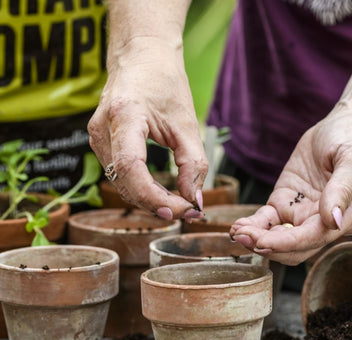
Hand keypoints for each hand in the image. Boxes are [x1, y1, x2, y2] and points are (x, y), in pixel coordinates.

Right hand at [88, 36, 207, 219]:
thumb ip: (193, 164)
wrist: (140, 55)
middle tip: (189, 212)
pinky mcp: (101, 143)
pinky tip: (162, 193)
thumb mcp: (187, 123)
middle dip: (157, 204)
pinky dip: (142, 190)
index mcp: (124, 116)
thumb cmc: (164, 83)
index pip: (131, 168)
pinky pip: (120, 176)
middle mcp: (102, 129)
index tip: (183, 209)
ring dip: (150, 200)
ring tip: (180, 204)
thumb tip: (195, 202)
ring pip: (121, 184)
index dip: (155, 197)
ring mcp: (96, 137)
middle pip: (125, 182)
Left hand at [230, 111, 351, 264]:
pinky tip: (238, 226)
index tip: (263, 243)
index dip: (287, 244)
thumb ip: (342, 190)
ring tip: (236, 232)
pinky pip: (267, 220)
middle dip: (268, 246)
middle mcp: (321, 222)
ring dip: (256, 239)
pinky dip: (253, 225)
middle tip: (244, 237)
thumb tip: (332, 220)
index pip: (313, 239)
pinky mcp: (285, 202)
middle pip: (293, 247)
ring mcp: (301, 213)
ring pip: (277, 237)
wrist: (344, 124)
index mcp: (344, 217)